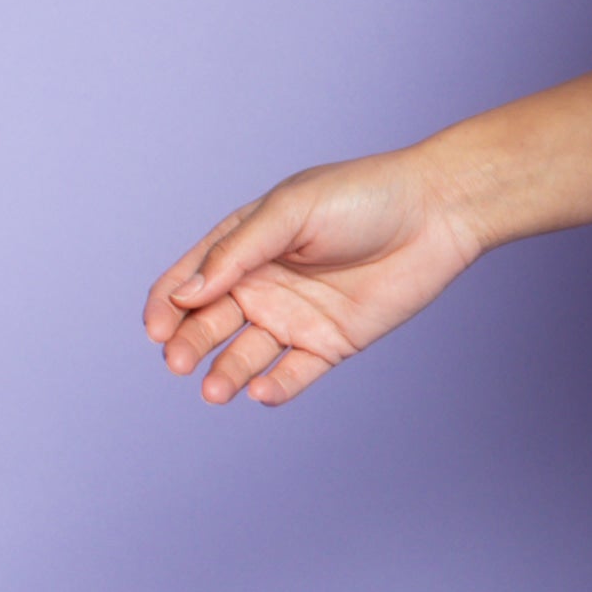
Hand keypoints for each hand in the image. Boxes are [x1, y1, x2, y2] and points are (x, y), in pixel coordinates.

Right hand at [143, 144, 482, 406]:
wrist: (435, 213)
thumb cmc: (361, 197)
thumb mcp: (290, 212)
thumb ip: (237, 252)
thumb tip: (186, 295)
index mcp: (244, 244)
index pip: (189, 280)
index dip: (165, 306)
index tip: (156, 329)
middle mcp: (263, 283)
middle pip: (210, 322)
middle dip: (190, 343)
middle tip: (179, 363)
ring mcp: (296, 316)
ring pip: (246, 355)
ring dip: (226, 373)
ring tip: (215, 390)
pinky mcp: (330, 344)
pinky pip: (295, 374)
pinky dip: (275, 387)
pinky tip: (261, 393)